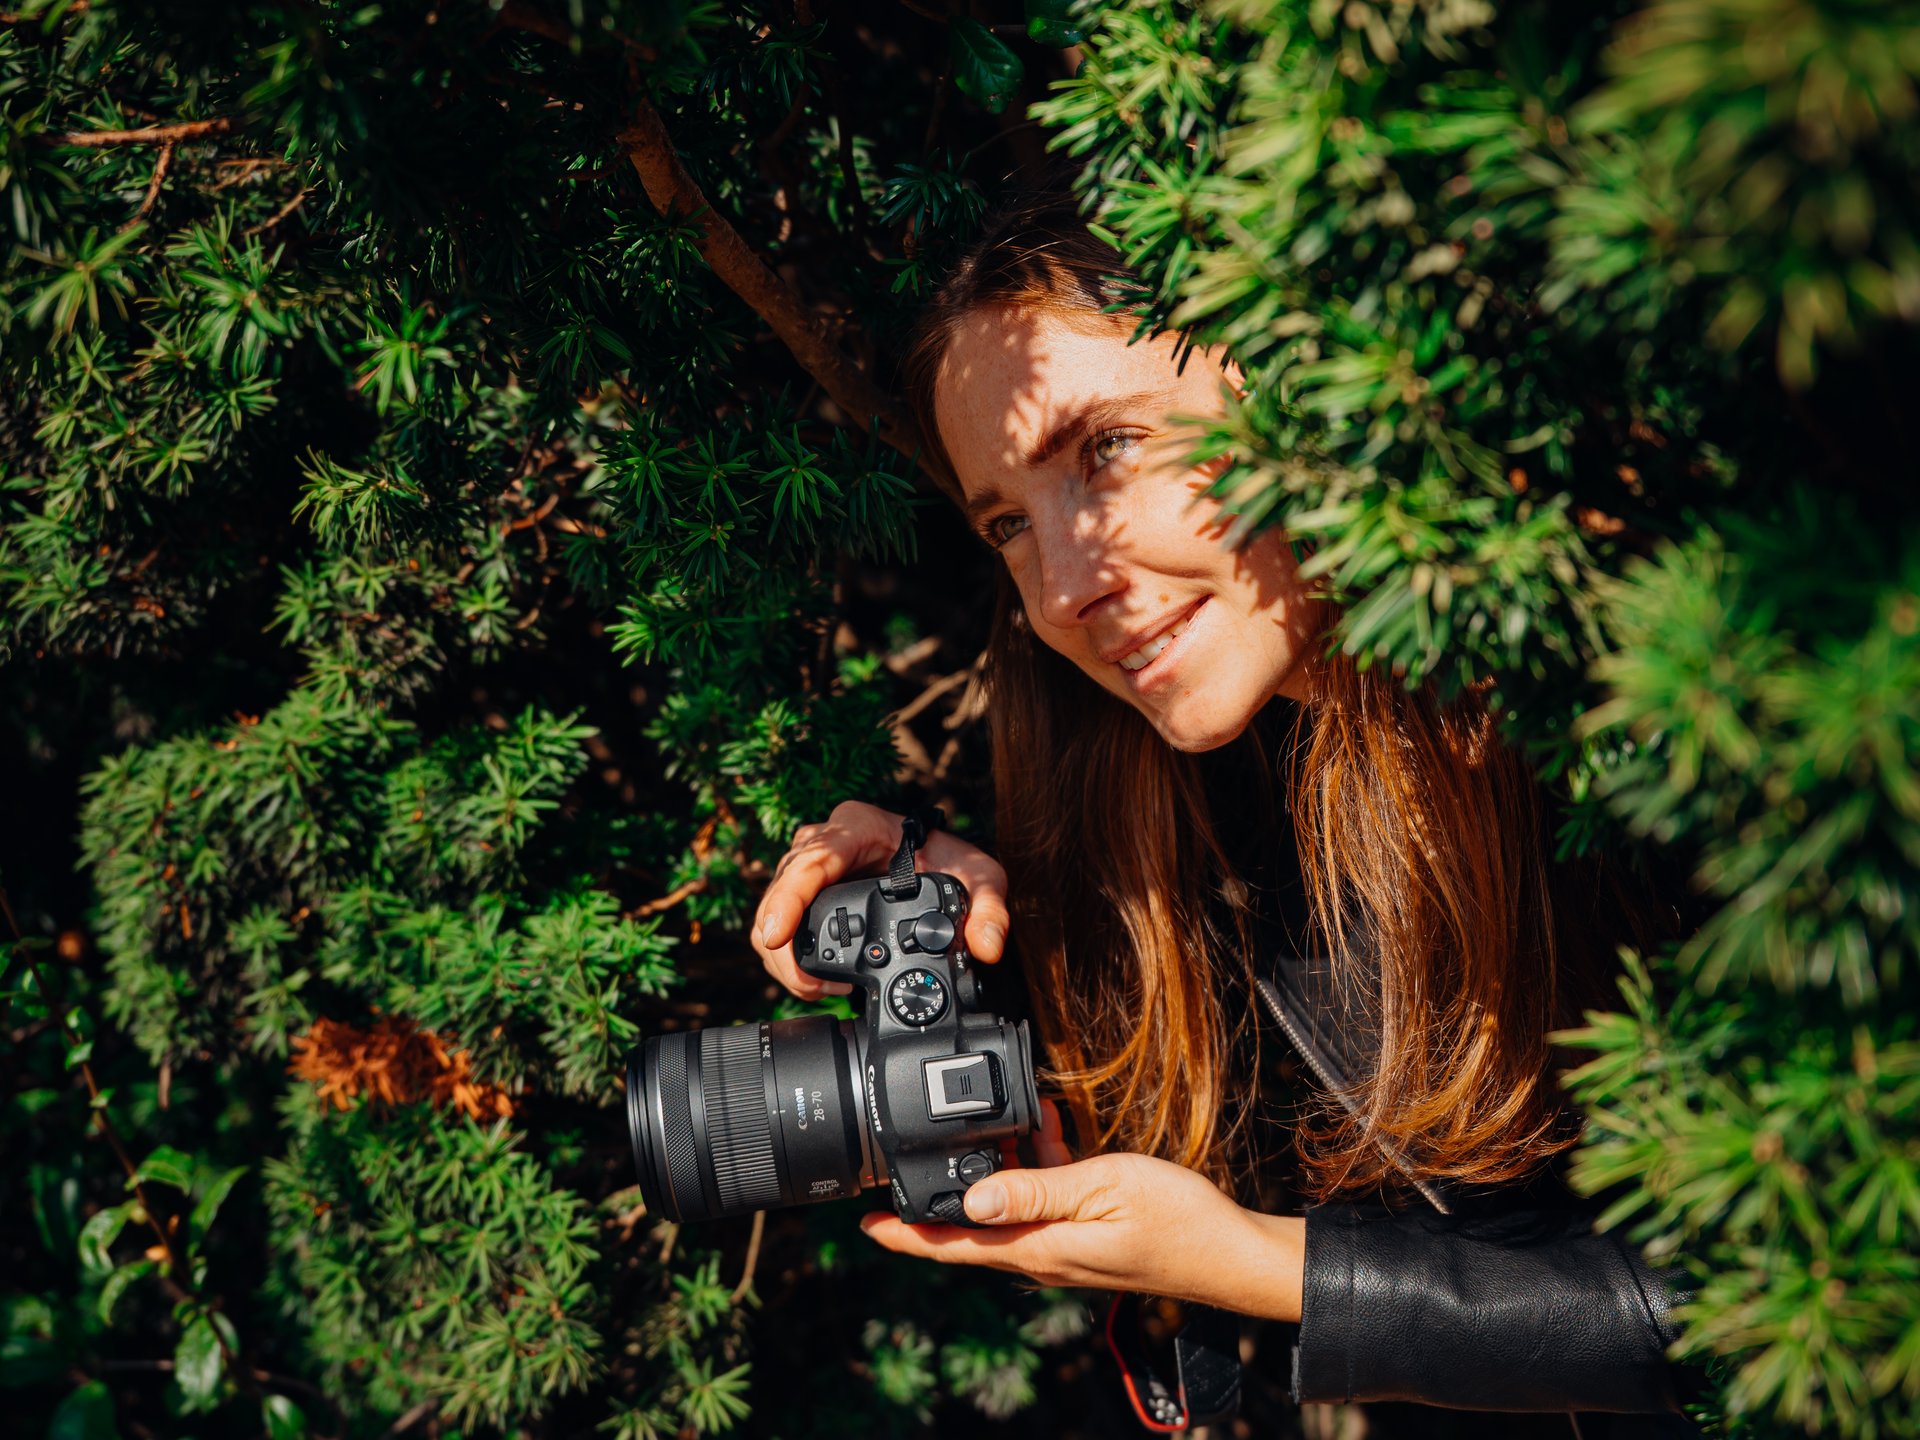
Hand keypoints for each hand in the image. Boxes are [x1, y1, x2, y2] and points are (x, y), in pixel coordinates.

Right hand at [750, 800, 1011, 1000]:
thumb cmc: (950, 858)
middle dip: (785, 947)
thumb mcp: (980, 876)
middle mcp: (822, 840)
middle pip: (779, 892)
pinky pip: (776, 923)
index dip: (788, 899)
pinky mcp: (800, 890)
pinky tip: (820, 979)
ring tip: (827, 987)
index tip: (777, 935)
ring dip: (786, 958)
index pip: (812, 860)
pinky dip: (789, 957)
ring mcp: (805, 865)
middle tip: (816, 987)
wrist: (933, 855)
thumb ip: (990, 908)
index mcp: (857, 825)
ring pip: (769, 912)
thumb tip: (987, 946)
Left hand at [859, 1151, 1304, 1322]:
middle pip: (970, 1230)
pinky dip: (1036, 1166)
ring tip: (983, 1125)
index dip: (907, 1235)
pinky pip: (1044, 1201)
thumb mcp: (1104, 1189)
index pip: (955, 1246)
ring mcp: (1066, 1248)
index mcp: (1040, 1249)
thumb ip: (1036, 1191)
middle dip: (934, 1200)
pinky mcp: (1087, 1236)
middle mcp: (1043, 1255)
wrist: (1233, 1254)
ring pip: (1006, 1210)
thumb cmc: (1179, 1222)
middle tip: (900, 1165)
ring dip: (991, 1170)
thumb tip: (972, 1198)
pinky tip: (1047, 1130)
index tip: (863, 1222)